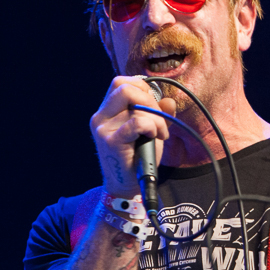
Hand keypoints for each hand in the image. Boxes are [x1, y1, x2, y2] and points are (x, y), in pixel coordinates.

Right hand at [90, 76, 176, 197]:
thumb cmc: (138, 157)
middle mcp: (100, 117)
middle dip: (150, 100)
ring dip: (156, 119)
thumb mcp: (150, 130)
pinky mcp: (111, 141)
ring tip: (160, 133)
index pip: (120, 82)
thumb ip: (159, 113)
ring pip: (137, 105)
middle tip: (159, 119)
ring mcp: (103, 129)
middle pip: (124, 87)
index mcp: (106, 111)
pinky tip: (155, 137)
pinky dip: (153, 127)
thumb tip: (169, 100)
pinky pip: (138, 122)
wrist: (127, 187)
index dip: (141, 88)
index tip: (152, 105)